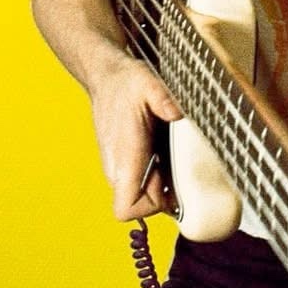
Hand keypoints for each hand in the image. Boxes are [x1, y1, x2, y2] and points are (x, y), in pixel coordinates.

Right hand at [88, 51, 182, 219]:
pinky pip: (145, 182)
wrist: (107, 77)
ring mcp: (121, 168)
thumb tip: (177, 112)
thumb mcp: (147, 84)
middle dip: (165, 194)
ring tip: (176, 155)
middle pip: (142, 207)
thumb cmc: (125, 83)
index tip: (169, 185)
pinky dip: (160, 174)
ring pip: (144, 195)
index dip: (150, 208)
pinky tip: (169, 151)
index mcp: (123, 159)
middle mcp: (118, 170)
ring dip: (164, 184)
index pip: (126, 210)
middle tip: (180, 165)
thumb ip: (162, 99)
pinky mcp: (126, 163)